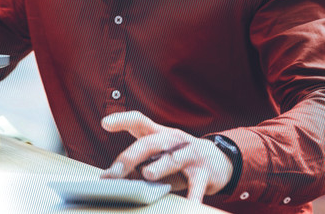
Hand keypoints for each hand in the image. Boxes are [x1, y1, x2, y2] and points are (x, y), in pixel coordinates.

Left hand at [100, 111, 232, 201]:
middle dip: (132, 156)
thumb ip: (137, 165)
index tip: (105, 123)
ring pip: (174, 159)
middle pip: (152, 142)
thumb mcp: (159, 158)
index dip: (122, 120)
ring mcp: (191, 155)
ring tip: (147, 174)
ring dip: (160, 166)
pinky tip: (189, 206)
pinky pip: (197, 185)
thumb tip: (109, 177)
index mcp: (160, 133)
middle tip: (116, 171)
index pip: (139, 120)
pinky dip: (193, 196)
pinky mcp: (206, 173)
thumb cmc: (179, 158)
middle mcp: (175, 140)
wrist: (219, 161)